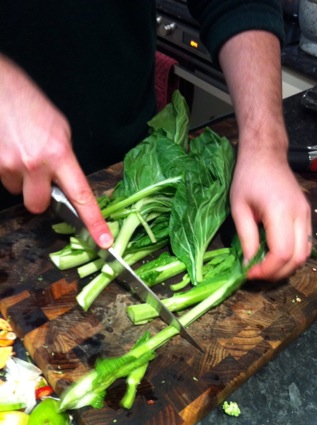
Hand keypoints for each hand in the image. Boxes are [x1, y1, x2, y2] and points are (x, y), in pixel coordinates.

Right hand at [0, 55, 112, 247]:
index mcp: (59, 154)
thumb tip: (64, 179)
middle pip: (38, 206)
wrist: (0, 88)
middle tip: (38, 175)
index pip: (82, 196)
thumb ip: (65, 159)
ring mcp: (10, 165)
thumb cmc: (30, 104)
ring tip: (20, 152)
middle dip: (39, 195)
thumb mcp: (60, 129)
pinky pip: (4, 179)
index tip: (104, 242)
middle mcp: (35, 164)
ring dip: (21, 179)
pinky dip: (8, 170)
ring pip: (18, 191)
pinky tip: (10, 150)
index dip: (94, 223)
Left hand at [230, 146, 311, 280]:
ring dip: (286, 267)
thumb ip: (246, 238)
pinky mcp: (307, 214)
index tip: (248, 273)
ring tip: (264, 267)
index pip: (281, 253)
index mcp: (280, 211)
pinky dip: (292, 255)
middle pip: (297, 258)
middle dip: (277, 273)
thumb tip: (249, 264)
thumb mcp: (239, 208)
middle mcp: (299, 215)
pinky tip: (274, 255)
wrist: (265, 155)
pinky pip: (305, 243)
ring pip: (305, 254)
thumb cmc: (247, 178)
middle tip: (255, 274)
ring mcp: (306, 214)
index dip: (266, 270)